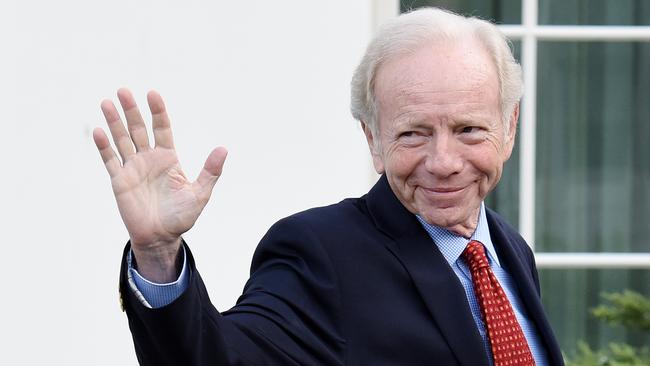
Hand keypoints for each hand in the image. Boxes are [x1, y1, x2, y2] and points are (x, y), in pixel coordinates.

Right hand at [93, 88, 226, 281]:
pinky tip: (99, 131)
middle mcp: (149, 159)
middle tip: (124, 91)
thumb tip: (223, 149)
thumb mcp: (200, 193)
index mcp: (168, 158)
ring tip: (107, 102)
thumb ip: (210, 171)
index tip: (153, 94)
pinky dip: (104, 146)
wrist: (161, 237)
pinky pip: (110, 161)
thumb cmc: (181, 216)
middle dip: (132, 110)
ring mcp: (133, 168)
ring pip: (122, 140)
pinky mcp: (120, 181)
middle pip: (139, 129)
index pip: (162, 128)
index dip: (158, 112)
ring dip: (114, 122)